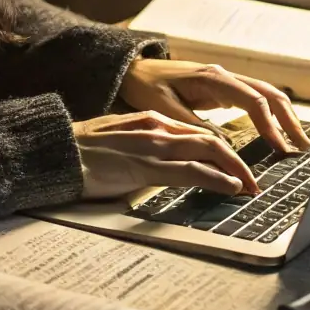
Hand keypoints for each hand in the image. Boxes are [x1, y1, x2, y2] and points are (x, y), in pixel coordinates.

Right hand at [74, 111, 258, 198]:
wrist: (56, 152)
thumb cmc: (82, 153)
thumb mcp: (119, 143)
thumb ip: (143, 149)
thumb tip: (162, 169)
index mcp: (150, 121)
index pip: (196, 133)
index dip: (222, 151)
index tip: (236, 167)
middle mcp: (156, 128)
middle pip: (211, 140)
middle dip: (237, 160)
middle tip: (253, 180)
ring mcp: (153, 145)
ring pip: (209, 152)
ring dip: (235, 171)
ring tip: (250, 187)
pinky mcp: (146, 166)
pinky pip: (191, 171)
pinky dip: (217, 179)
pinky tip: (231, 188)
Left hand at [118, 58, 309, 152]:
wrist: (135, 71)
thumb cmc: (147, 88)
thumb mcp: (166, 110)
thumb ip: (195, 126)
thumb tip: (224, 145)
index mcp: (213, 78)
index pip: (253, 100)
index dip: (269, 125)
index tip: (280, 148)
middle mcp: (225, 75)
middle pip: (269, 93)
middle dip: (288, 119)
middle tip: (302, 147)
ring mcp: (226, 80)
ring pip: (265, 95)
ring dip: (283, 117)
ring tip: (297, 142)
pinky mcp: (223, 88)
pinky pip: (254, 99)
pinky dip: (270, 115)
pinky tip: (277, 133)